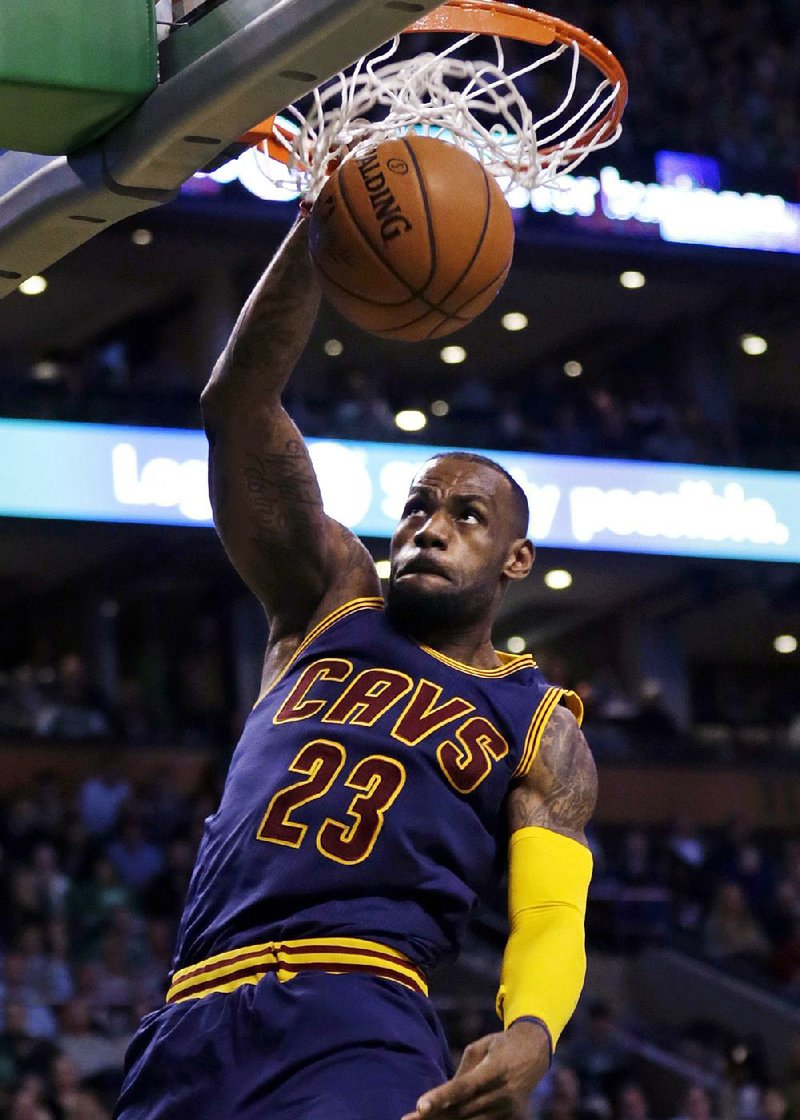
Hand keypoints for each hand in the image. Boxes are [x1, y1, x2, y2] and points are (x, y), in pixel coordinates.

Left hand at [400, 1019, 550, 1119]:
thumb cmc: (500, 1045)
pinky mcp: (509, 1118)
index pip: (464, 1087)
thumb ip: (463, 1071)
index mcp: (495, 1069)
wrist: (535, 1053)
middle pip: (463, 1110)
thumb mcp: (481, 1047)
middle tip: (407, 1119)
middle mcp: (503, 1093)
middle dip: (434, 1116)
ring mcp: (507, 1109)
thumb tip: (443, 1094)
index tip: (420, 1105)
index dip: (441, 1097)